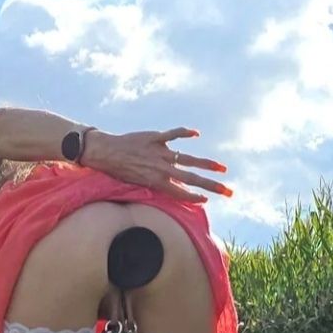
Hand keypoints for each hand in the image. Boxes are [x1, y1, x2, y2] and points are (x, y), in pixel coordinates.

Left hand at [86, 127, 232, 204]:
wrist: (104, 153)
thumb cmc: (117, 172)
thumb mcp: (136, 185)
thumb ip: (155, 186)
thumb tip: (170, 189)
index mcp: (157, 182)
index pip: (182, 193)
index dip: (195, 197)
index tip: (207, 199)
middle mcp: (162, 168)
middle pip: (192, 179)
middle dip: (212, 186)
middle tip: (228, 192)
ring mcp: (160, 152)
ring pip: (189, 159)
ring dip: (207, 164)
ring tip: (222, 168)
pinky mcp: (155, 138)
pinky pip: (173, 134)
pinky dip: (185, 133)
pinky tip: (196, 134)